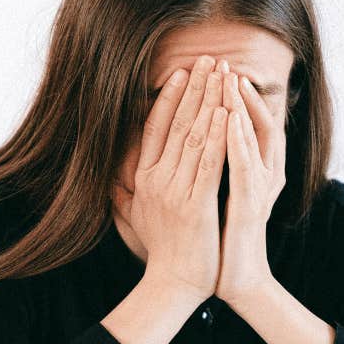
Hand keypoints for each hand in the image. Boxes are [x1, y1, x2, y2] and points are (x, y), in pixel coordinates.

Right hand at [113, 53, 229, 299]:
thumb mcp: (137, 215)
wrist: (172, 284)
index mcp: (143, 179)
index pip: (155, 128)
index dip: (169, 97)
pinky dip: (218, 135)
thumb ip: (127, 190)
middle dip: (195, 88)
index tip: (182, 71)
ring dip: (210, 100)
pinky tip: (228, 111)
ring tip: (223, 73)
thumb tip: (114, 174)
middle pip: (177, 124)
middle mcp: (155, 180)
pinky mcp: (195, 205)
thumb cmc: (161, 251)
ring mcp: (174, 192)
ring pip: (194, 136)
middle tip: (209, 59)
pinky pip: (209, 162)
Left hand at [214, 65, 286, 308]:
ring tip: (228, 78)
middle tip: (221, 63)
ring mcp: (258, 187)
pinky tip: (229, 118)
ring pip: (253, 137)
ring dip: (240, 106)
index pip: (236, 125)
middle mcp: (259, 174)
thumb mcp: (205, 201)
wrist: (234, 280)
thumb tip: (172, 157)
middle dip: (234, 92)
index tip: (205, 74)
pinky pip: (246, 165)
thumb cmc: (218, 243)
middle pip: (249, 123)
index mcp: (245, 171)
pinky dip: (238, 139)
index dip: (223, 99)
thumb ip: (197, 176)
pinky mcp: (252, 203)